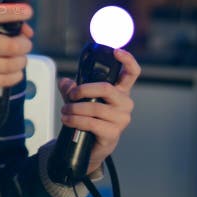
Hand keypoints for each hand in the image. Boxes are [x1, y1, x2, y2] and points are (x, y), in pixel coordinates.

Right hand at [0, 3, 32, 99]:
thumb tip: (27, 32)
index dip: (13, 12)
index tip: (28, 12)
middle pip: (11, 45)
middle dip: (25, 44)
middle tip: (24, 44)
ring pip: (12, 65)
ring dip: (22, 61)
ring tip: (18, 59)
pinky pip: (7, 80)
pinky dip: (16, 75)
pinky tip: (12, 71)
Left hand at [57, 48, 140, 173]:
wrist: (91, 144)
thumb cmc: (89, 117)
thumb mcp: (78, 99)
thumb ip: (71, 88)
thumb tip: (65, 82)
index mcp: (120, 91)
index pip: (131, 72)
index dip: (127, 60)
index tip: (117, 51)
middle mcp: (124, 103)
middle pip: (106, 88)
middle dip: (83, 90)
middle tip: (71, 95)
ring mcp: (121, 119)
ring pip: (95, 107)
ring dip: (74, 109)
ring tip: (64, 111)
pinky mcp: (113, 133)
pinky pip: (92, 123)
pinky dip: (76, 120)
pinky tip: (67, 120)